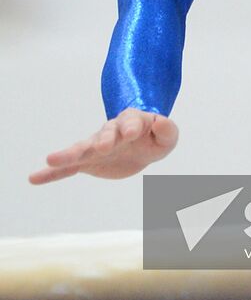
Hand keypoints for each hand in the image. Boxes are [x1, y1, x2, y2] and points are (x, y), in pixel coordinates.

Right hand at [29, 108, 177, 183]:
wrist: (141, 145)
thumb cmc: (155, 138)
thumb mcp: (168, 137)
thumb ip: (167, 130)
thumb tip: (160, 121)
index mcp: (133, 122)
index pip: (132, 121)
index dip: (132, 126)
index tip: (132, 132)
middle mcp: (112, 132)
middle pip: (106, 134)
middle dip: (104, 139)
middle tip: (102, 146)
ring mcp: (97, 146)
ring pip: (82, 149)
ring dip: (69, 154)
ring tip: (50, 158)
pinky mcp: (89, 162)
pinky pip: (68, 168)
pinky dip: (52, 173)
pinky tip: (34, 178)